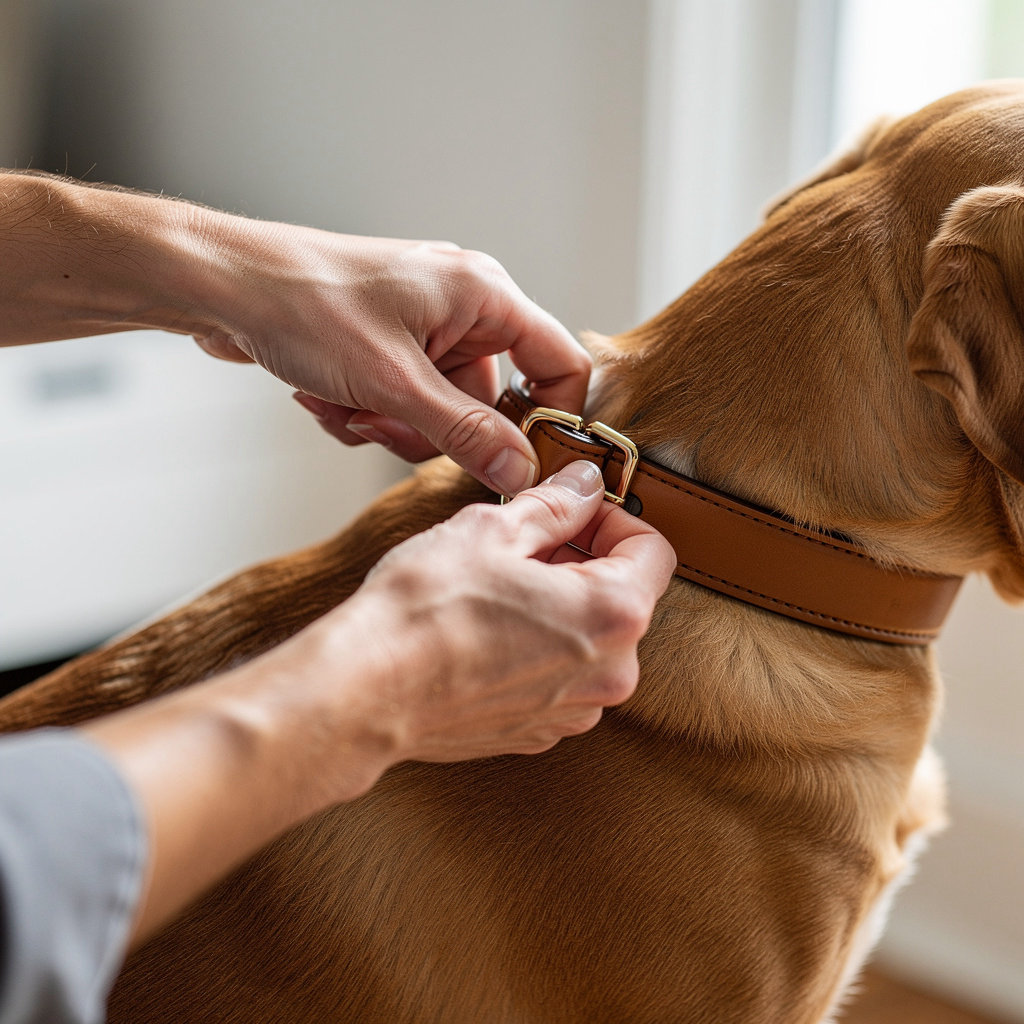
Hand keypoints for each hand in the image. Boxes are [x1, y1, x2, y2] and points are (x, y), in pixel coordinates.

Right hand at [82, 461, 674, 941]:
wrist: (364, 693)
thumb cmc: (423, 611)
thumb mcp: (492, 530)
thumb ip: (555, 505)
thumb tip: (586, 486)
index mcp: (614, 614)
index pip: (653, 551)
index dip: (614, 519)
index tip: (574, 512)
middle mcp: (610, 673)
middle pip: (623, 597)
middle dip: (583, 562)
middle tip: (524, 542)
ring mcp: (574, 711)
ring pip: (589, 640)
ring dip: (559, 607)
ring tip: (497, 588)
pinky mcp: (538, 733)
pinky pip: (557, 677)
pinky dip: (536, 649)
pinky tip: (485, 632)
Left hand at [194, 228, 590, 495]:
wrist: (223, 285)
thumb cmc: (304, 305)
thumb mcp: (393, 383)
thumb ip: (466, 433)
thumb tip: (522, 471)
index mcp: (484, 294)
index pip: (559, 363)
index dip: (551, 419)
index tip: (521, 466)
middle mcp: (462, 308)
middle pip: (489, 402)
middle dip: (432, 429)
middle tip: (383, 423)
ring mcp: (424, 328)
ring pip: (439, 412)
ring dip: (390, 424)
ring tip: (344, 404)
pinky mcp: (389, 346)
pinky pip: (404, 403)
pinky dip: (367, 413)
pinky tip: (326, 397)